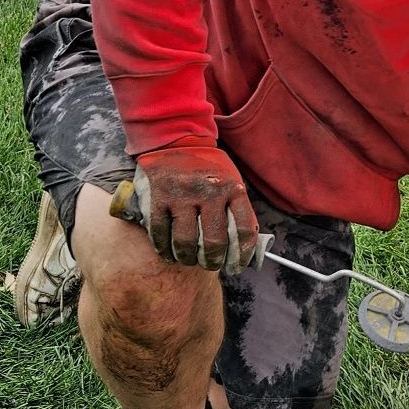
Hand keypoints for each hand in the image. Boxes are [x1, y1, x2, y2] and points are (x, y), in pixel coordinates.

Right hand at [129, 142, 257, 271]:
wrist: (178, 140)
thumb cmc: (210, 170)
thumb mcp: (233, 184)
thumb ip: (240, 214)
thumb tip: (250, 254)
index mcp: (233, 189)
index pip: (243, 231)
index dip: (241, 256)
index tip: (236, 267)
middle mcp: (209, 191)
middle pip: (213, 242)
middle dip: (212, 262)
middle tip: (210, 265)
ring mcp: (182, 194)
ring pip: (185, 242)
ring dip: (187, 258)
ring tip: (190, 260)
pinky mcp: (158, 195)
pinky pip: (160, 232)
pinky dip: (164, 248)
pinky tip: (169, 252)